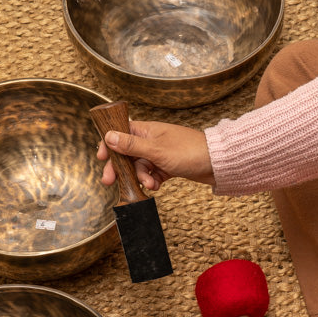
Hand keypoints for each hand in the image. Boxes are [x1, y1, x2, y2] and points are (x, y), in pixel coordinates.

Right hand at [97, 120, 214, 191]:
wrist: (217, 164)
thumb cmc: (189, 151)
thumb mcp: (156, 150)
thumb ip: (132, 145)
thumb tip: (109, 137)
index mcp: (147, 129)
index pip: (120, 133)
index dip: (108, 144)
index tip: (100, 157)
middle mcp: (151, 140)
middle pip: (127, 153)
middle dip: (120, 168)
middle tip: (109, 181)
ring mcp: (159, 153)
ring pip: (140, 167)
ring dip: (141, 177)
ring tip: (149, 185)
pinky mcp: (167, 166)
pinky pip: (152, 174)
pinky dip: (152, 181)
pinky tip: (156, 186)